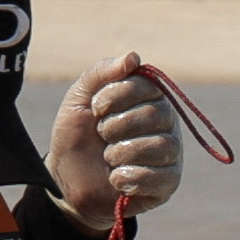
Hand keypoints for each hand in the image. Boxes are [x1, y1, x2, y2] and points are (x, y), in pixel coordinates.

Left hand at [50, 58, 184, 220]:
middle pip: (156, 115)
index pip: (148, 85)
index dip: (118, 95)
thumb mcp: (78, 100)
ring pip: (161, 146)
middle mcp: (165, 122)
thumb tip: (133, 57)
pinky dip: (132, 178)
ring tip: (108, 159)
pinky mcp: (168, 182)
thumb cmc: (77, 137)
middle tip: (101, 135)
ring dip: (122, 153)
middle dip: (118, 126)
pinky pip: (162, 178)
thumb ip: (101, 73)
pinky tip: (115, 179)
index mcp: (147, 97)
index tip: (96, 108)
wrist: (69, 181)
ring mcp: (170, 153)